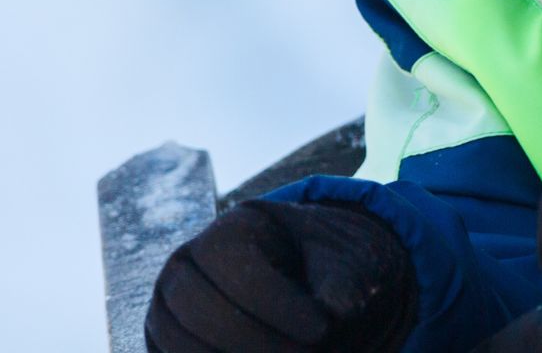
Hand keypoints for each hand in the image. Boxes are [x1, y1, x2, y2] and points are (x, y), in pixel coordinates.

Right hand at [146, 198, 417, 352]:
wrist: (307, 275)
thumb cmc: (326, 263)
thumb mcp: (346, 262)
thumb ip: (340, 287)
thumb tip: (333, 316)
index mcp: (234, 228)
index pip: (241, 271)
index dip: (279, 308)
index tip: (321, 331)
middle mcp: (188, 262)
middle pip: (201, 308)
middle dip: (253, 342)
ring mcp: (168, 300)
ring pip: (177, 338)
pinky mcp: (166, 335)